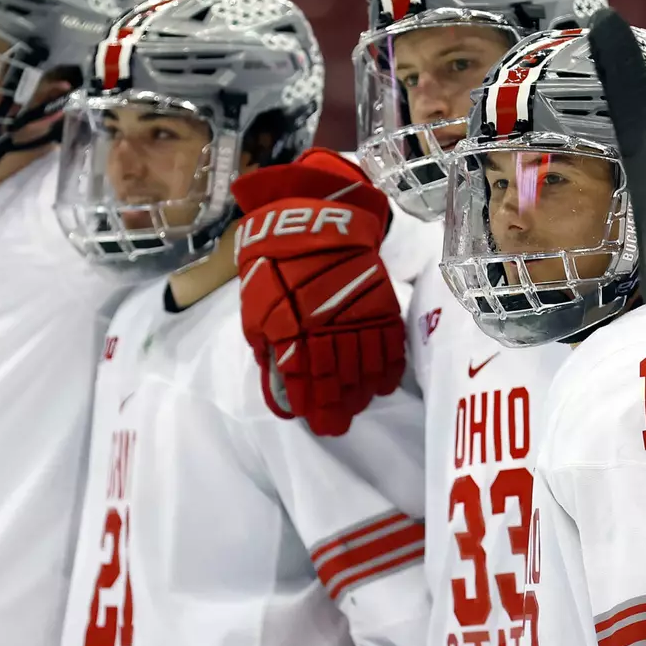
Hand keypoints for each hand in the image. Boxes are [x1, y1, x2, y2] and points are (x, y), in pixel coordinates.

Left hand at [232, 151, 405, 437]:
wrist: (313, 219)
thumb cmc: (275, 265)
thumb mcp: (256, 308)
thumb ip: (268, 348)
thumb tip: (279, 385)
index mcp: (292, 329)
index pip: (304, 378)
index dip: (310, 404)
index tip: (315, 423)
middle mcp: (327, 328)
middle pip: (336, 377)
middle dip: (336, 406)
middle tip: (337, 426)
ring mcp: (356, 316)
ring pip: (364, 365)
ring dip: (360, 392)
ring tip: (357, 406)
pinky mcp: (379, 303)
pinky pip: (389, 344)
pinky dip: (388, 367)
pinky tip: (382, 385)